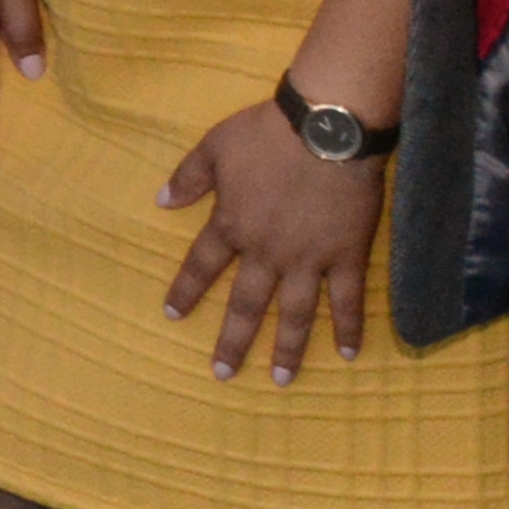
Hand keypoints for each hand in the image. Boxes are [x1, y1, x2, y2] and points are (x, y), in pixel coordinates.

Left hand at [157, 101, 389, 381]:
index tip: (172, 316)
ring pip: (294, 314)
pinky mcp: (347, 256)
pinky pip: (348, 300)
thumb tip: (160, 201)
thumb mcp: (214, 146)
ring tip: (281, 379)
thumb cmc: (267, 133)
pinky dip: (348, 328)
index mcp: (232, 225)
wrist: (326, 128)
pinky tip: (348, 355)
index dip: (186, 291)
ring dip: (287, 349)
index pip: (201, 265)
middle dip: (232, 340)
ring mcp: (309, 258)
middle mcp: (267, 252)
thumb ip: (188, 176)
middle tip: (222, 373)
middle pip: (246, 304)